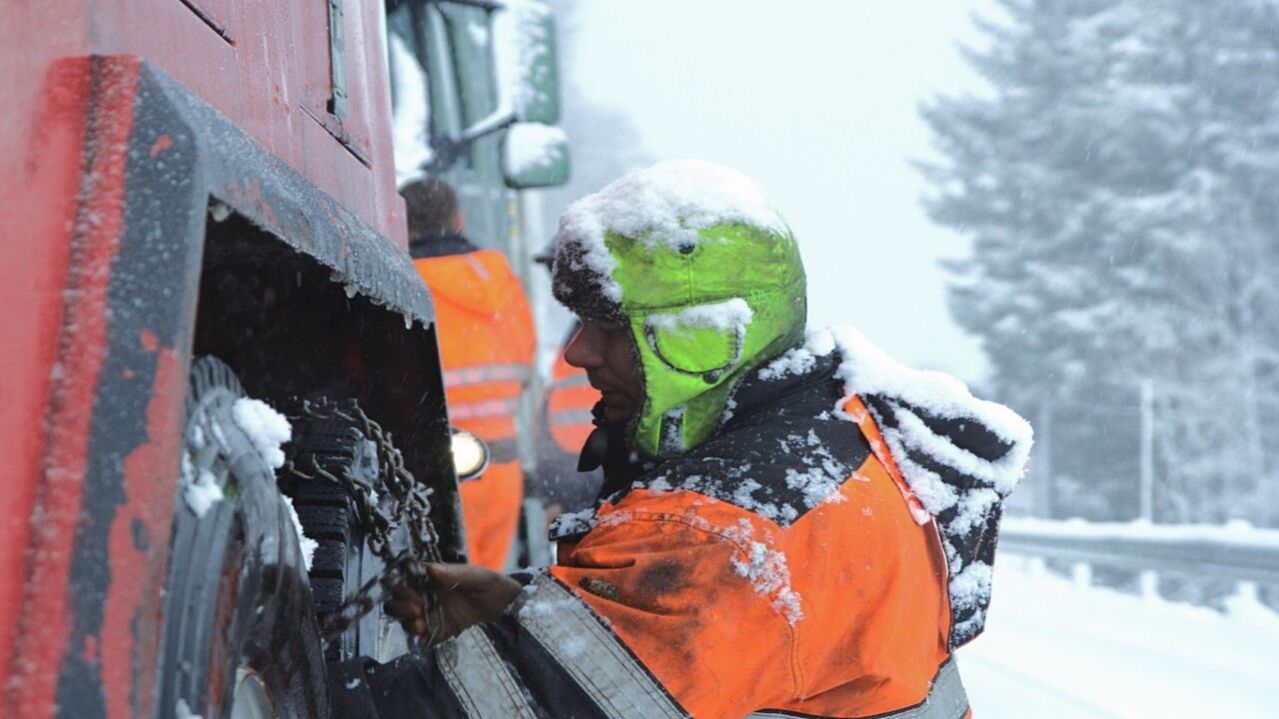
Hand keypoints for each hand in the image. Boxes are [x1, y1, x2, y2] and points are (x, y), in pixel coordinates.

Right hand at [386, 563, 521, 645]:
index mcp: (434, 582)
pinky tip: (427, 638)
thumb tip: (429, 568)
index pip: (406, 584)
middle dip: (400, 608)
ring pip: (407, 621)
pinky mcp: (442, 634)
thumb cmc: (495, 586)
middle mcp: (429, 599)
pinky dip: (421, 640)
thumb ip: (456, 573)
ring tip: (421, 623)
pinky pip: (423, 639)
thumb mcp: (479, 577)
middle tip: (416, 609)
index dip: (403, 590)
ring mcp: (434, 617)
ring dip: (408, 622)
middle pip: (399, 604)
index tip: (413, 594)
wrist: (512, 610)